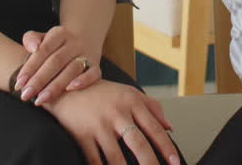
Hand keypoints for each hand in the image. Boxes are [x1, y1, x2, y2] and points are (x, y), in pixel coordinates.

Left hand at [14, 26, 100, 105]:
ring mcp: (86, 54)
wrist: (83, 43)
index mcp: (59, 33)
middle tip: (25, 95)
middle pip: (56, 61)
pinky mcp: (96, 66)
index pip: (43, 50)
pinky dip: (84, 81)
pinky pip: (93, 73)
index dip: (30, 67)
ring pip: (72, 69)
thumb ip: (31, 39)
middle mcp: (74, 42)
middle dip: (39, 80)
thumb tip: (33, 47)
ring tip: (40, 99)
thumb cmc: (54, 46)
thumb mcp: (42, 37)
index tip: (18, 83)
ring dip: (56, 86)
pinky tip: (69, 90)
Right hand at [42, 79, 180, 164]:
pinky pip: (94, 160)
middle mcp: (117, 113)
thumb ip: (152, 107)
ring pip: (116, 157)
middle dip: (150, 164)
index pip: (155, 128)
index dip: (167, 148)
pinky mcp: (82, 134)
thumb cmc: (101, 92)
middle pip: (139, 144)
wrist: (66, 86)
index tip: (176, 162)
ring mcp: (99, 125)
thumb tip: (170, 128)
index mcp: (132, 102)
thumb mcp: (129, 92)